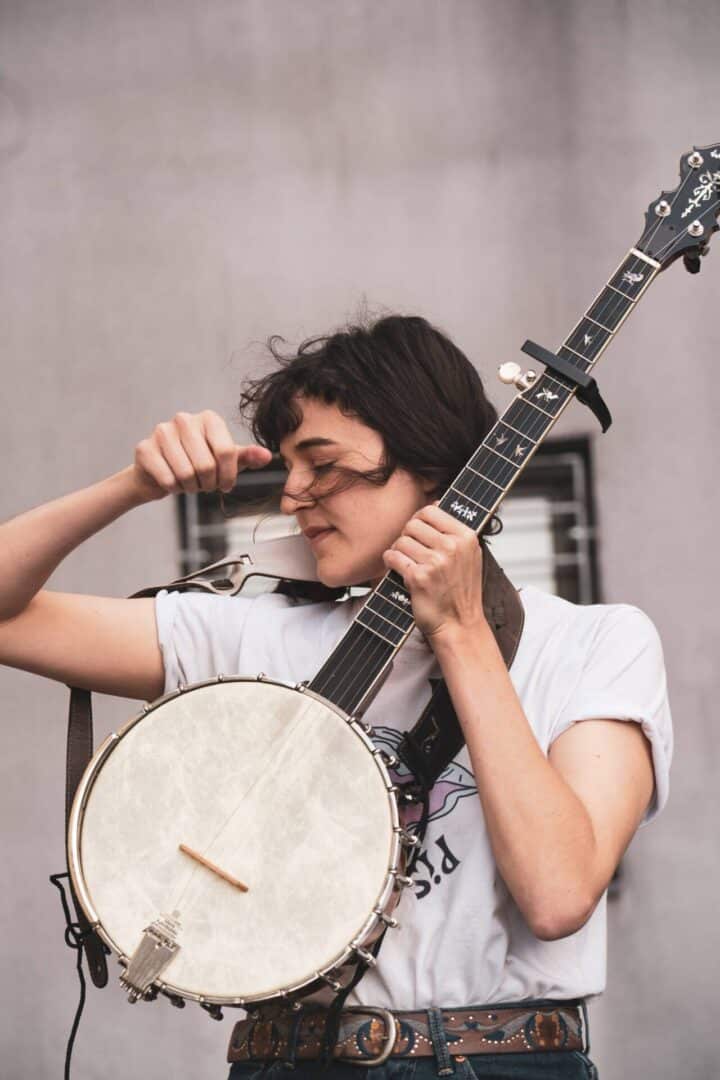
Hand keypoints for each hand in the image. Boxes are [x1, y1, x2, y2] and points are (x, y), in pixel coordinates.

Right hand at [132, 410, 271, 500]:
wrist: (160, 473)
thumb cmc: (198, 464)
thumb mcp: (227, 462)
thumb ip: (247, 457)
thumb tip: (268, 456)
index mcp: (209, 419)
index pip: (226, 452)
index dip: (228, 476)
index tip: (225, 485)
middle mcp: (184, 419)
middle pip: (206, 465)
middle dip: (208, 484)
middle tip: (204, 484)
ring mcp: (162, 431)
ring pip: (186, 474)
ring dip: (191, 487)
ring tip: (189, 483)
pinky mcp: (145, 448)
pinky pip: (168, 480)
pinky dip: (173, 489)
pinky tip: (172, 481)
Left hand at [382, 504, 487, 642]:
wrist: (459, 625)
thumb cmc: (460, 592)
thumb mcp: (469, 556)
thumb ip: (454, 532)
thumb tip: (434, 505)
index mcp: (466, 537)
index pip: (431, 510)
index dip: (419, 520)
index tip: (418, 532)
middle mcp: (452, 547)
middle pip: (412, 524)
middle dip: (407, 536)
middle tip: (411, 551)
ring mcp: (436, 562)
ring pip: (401, 541)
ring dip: (398, 551)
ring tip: (407, 563)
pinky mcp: (419, 578)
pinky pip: (392, 557)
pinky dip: (390, 562)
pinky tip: (399, 570)